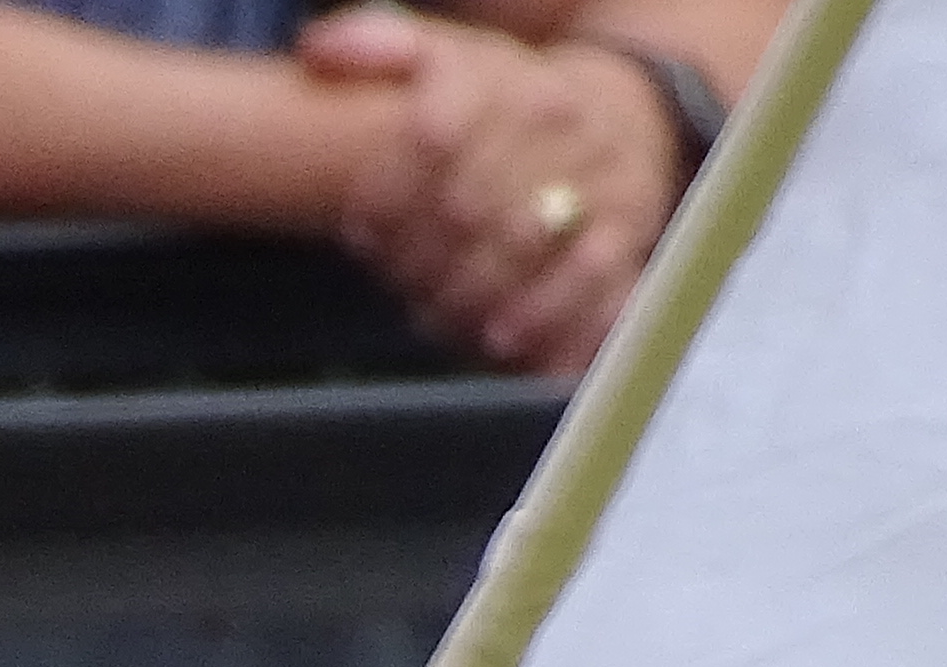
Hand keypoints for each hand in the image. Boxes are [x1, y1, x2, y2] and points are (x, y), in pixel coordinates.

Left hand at [302, 5, 677, 376]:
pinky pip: (590, 283)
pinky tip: (500, 339)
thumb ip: (378, 46)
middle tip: (394, 282)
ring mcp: (602, 179)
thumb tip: (318, 52)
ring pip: (525, 249)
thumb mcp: (450, 58)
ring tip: (435, 313)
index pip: (433, 134)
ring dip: (466, 293)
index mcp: (510, 81)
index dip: (384, 192)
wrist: (626, 117)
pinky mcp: (628, 234)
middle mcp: (562, 127)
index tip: (359, 229)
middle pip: (469, 205)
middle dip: (417, 256)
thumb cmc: (506, 102)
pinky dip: (541, 318)